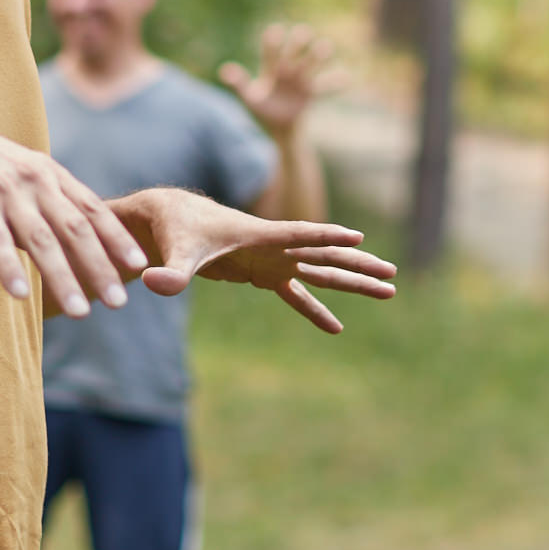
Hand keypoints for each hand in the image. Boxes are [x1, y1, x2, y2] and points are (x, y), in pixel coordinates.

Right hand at [0, 107, 148, 317]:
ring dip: (64, 278)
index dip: (117, 238)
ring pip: (42, 240)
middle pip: (75, 229)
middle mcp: (34, 180)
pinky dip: (10, 268)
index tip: (139, 265)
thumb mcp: (20, 173)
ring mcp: (5, 191)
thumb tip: (72, 236)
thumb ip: (46, 200)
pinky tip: (23, 296)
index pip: (92, 209)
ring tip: (81, 312)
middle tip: (119, 302)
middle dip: (100, 267)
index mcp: (49, 174)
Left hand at [112, 188, 396, 332]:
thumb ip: (170, 269)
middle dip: (359, 265)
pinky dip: (316, 311)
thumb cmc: (176, 229)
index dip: (326, 237)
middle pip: (325, 256)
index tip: (357, 238)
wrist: (172, 220)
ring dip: (353, 282)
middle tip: (393, 275)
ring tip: (389, 290)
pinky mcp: (264, 274)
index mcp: (260, 234)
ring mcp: (273, 260)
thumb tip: (156, 285)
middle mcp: (275, 246)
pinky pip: (297, 295)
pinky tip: (337, 328)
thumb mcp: (174, 249)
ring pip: (322, 272)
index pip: (299, 235)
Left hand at [219, 23, 343, 138]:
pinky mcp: (311, 92)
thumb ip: (239, 83)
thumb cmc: (263, 108)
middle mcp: (287, 70)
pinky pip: (326, 86)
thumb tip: (224, 70)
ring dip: (318, 56)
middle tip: (303, 32)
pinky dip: (336, 82)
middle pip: (293, 53)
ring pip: (311, 64)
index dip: (272, 42)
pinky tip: (347, 78)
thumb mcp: (249, 98)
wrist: (279, 126)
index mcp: (270, 69)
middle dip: (298, 43)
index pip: (270, 53)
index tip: (275, 31)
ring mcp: (301, 80)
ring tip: (325, 47)